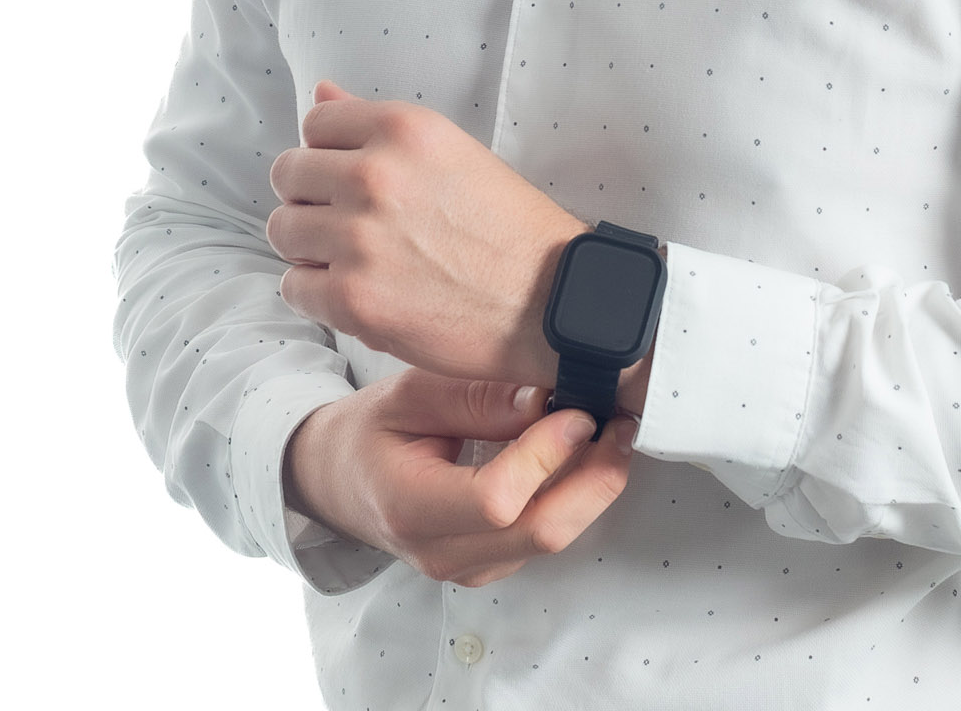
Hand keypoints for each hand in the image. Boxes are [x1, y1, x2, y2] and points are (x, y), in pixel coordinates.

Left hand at [268, 82, 586, 386]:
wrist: (550, 301)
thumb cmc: (508, 227)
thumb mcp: (450, 153)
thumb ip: (376, 125)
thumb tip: (320, 92)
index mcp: (403, 128)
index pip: (316, 123)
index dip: (329, 153)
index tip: (349, 178)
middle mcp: (374, 175)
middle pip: (289, 174)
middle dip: (312, 198)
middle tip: (348, 223)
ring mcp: (358, 238)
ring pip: (284, 231)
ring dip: (310, 247)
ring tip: (352, 259)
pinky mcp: (352, 299)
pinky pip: (294, 288)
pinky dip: (318, 295)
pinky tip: (358, 293)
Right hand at [285, 370, 634, 587]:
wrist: (340, 479)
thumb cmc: (372, 431)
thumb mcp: (411, 393)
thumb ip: (476, 397)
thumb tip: (547, 397)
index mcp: (409, 507)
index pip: (496, 499)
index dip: (546, 454)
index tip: (576, 408)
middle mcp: (441, 552)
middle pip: (539, 531)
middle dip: (593, 476)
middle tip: (620, 419)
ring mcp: (469, 567)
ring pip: (551, 538)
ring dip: (591, 486)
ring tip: (611, 427)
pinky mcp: (490, 564)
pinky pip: (544, 537)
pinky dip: (574, 496)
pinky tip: (584, 454)